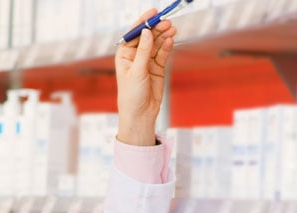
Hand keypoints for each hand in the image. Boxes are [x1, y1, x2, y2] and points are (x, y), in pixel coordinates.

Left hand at [115, 10, 176, 145]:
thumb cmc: (131, 95)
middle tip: (167, 22)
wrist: (140, 114)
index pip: (134, 34)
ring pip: (156, 44)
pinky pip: (163, 54)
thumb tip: (146, 32)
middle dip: (156, 28)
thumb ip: (143, 51)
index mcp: (124, 55)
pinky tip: (171, 40)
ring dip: (164, 36)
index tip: (153, 13)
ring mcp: (147, 61)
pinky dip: (167, 47)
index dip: (143, 22)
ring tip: (172, 29)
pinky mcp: (157, 68)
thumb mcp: (136, 71)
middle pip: (147, 37)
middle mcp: (135, 56)